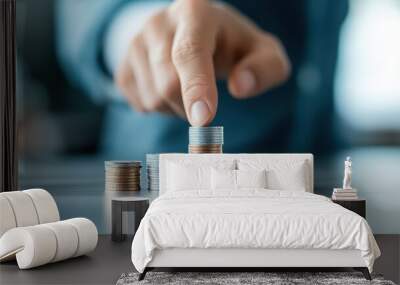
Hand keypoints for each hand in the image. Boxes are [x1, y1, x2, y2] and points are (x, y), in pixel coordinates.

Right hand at [116, 0, 289, 125]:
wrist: (195, 32)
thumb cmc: (232, 45)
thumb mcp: (263, 51)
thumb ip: (266, 68)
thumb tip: (241, 86)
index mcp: (195, 13)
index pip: (189, 53)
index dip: (196, 87)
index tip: (203, 118)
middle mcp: (158, 23)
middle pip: (168, 84)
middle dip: (191, 106)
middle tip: (207, 102)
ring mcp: (135, 43)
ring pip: (153, 99)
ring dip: (176, 109)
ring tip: (188, 88)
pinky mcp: (123, 64)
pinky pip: (139, 103)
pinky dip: (160, 108)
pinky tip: (171, 89)